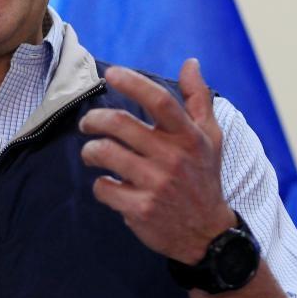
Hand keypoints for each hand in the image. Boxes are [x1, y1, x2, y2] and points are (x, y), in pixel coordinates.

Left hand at [79, 58, 235, 263]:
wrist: (207, 235)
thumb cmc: (203, 178)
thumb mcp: (210, 138)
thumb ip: (198, 99)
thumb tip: (190, 63)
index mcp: (189, 137)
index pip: (160, 101)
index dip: (133, 83)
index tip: (110, 74)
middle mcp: (173, 159)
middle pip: (120, 124)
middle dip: (94, 119)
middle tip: (87, 123)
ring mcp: (156, 185)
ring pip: (105, 153)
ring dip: (90, 151)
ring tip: (92, 152)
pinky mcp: (140, 209)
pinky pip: (103, 187)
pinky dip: (100, 184)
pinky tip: (108, 185)